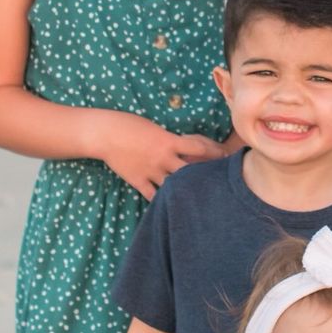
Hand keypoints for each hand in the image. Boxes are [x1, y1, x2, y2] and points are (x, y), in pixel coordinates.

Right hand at [91, 115, 223, 201]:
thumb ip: (170, 140)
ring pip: (173, 186)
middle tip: (218, 182)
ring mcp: (151, 171)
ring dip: (184, 191)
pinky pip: (153, 196)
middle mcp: (164, 158)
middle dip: (204, 176)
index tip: (225, 156)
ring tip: (197, 199)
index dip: (214, 152)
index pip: (199, 147)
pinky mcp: (139, 181)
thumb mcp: (154, 128)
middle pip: (191, 171)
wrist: (106, 134)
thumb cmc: (129, 125)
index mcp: (169, 141)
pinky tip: (170, 207)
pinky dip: (161, 202)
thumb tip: (184, 146)